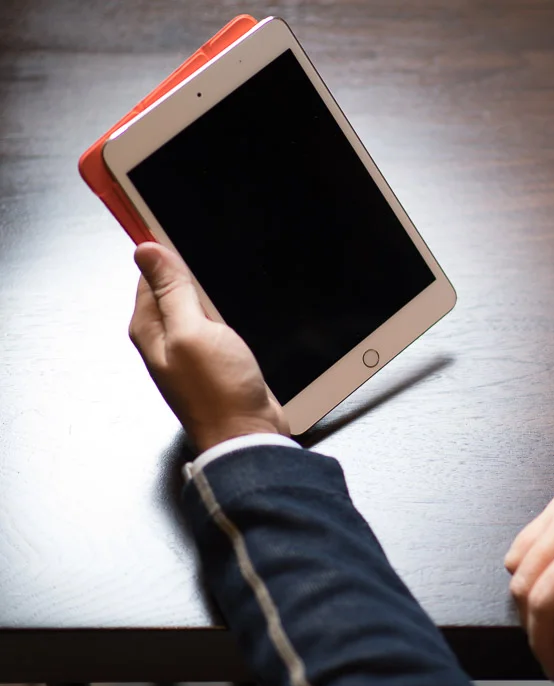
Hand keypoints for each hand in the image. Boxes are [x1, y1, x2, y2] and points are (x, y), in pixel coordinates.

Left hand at [129, 242, 288, 452]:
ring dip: (212, 292)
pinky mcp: (216, 359)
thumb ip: (171, 291)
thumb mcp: (192, 331)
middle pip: (173, 287)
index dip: (164, 249)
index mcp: (150, 328)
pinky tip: (240, 309)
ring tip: (228, 281)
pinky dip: (227, 311)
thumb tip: (146, 250)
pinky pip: (217, 324)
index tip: (178, 224)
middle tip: (213, 258)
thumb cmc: (219, 393)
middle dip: (192, 270)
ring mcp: (191, 350)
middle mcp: (166, 339)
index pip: (148, 272)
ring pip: (198, 305)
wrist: (248, 435)